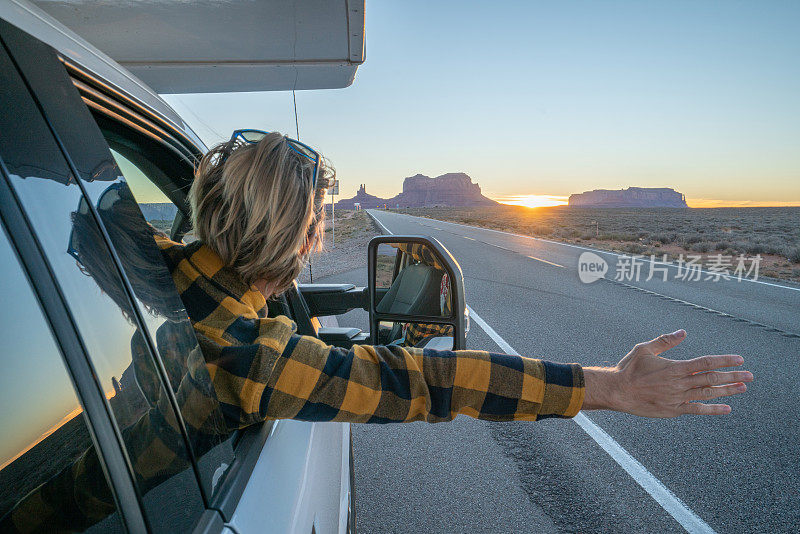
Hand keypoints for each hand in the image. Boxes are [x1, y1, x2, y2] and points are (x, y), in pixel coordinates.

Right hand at [582, 330, 752, 416]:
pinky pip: (697, 410)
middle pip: (712, 379)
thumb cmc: (629, 369)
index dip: (724, 361)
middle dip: (733, 376)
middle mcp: (679, 383)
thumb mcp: (644, 349)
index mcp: (675, 367)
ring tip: (743, 388)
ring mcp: (678, 398)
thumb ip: (665, 341)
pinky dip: (713, 409)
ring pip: (708, 394)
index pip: (706, 363)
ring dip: (727, 391)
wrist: (617, 391)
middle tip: (750, 375)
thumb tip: (682, 332)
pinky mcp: (674, 410)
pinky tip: (726, 408)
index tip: (739, 359)